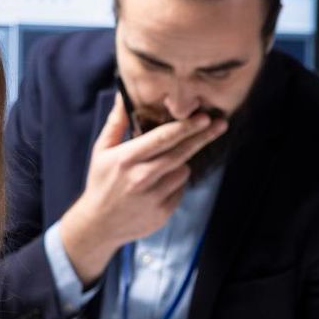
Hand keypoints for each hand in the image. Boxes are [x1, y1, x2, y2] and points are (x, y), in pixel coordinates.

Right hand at [57, 94, 227, 282]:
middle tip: (220, 124)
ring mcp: (154, 197)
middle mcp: (142, 177)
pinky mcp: (163, 212)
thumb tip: (123, 94)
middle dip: (202, 136)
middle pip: (181, 152)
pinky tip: (159, 185)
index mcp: (126, 159)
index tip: (204, 116)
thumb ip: (116, 122)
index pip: (163, 138)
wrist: (98, 224)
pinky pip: (180, 189)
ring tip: (161, 167)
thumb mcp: (101, 150)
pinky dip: (175, 183)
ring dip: (180, 163)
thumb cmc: (101, 182)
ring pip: (183, 170)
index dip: (186, 126)